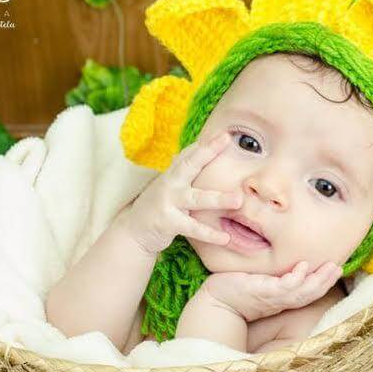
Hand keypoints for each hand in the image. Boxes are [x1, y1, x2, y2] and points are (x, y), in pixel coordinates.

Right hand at [120, 131, 242, 253]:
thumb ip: (183, 167)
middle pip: (190, 164)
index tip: (225, 133)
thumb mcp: (169, 183)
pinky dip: (209, 234)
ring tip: (239, 199)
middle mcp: (171, 183)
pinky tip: (226, 238)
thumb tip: (198, 146)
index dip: (207, 142)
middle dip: (208, 151)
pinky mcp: (168, 222)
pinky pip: (192, 228)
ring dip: (218, 199)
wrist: (133, 230)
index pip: (190, 153)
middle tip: (227, 141)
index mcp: (173, 173)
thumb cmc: (158, 204)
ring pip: (197, 198)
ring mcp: (168, 202)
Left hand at [203, 261, 341, 321]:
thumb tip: (284, 259)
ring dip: (318, 280)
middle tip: (340, 268)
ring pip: (301, 291)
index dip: (323, 282)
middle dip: (326, 281)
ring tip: (332, 267)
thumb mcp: (259, 282)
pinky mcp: (261, 292)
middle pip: (309, 293)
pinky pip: (282, 287)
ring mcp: (272, 297)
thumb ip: (273, 275)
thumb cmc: (235, 290)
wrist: (215, 300)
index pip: (307, 292)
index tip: (337, 269)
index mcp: (282, 298)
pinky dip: (295, 278)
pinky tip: (303, 267)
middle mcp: (280, 300)